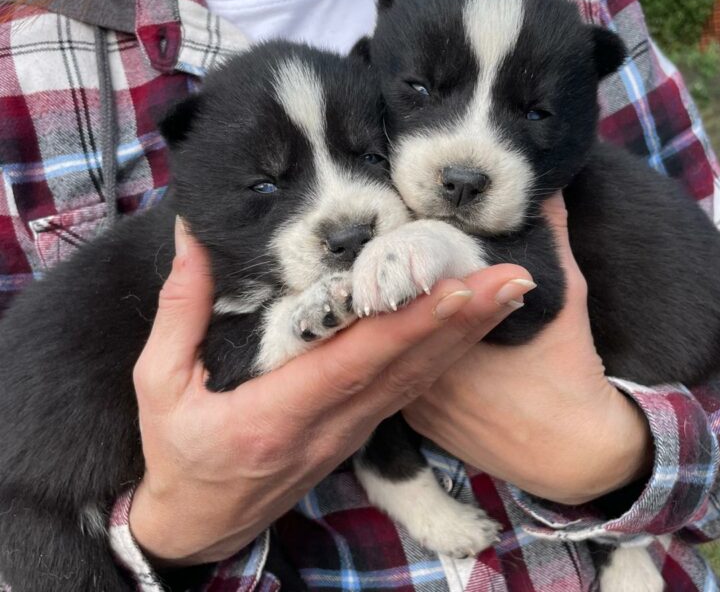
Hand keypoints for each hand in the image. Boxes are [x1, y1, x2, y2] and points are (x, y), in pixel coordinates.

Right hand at [129, 217, 532, 565]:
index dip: (409, 325)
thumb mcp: (159, 384)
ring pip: (419, 380)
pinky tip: (472, 327)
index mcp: (280, 413)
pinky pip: (409, 390)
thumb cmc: (179, 454)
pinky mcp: (359, 432)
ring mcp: (352, 433)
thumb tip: (193, 240)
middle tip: (514, 279)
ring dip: (467, 336)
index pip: (357, 362)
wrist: (202, 524)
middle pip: (408, 369)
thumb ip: (181, 311)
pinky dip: (445, 356)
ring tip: (509, 293)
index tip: (455, 287)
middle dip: (464, 321)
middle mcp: (331, 425)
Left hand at [403, 193, 652, 505]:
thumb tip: (548, 189)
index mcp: (446, 335)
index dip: (410, 267)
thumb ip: (553, 237)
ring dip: (399, 333)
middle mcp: (420, 372)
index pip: (411, 291)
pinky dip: (406, 365)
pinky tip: (411, 346)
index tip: (411, 243)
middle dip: (400, 296)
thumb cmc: (572, 371)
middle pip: (397, 324)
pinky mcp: (422, 428)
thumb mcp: (565, 295)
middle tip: (398, 263)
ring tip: (401, 301)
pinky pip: (400, 385)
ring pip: (394, 355)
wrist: (577, 454)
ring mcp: (417, 405)